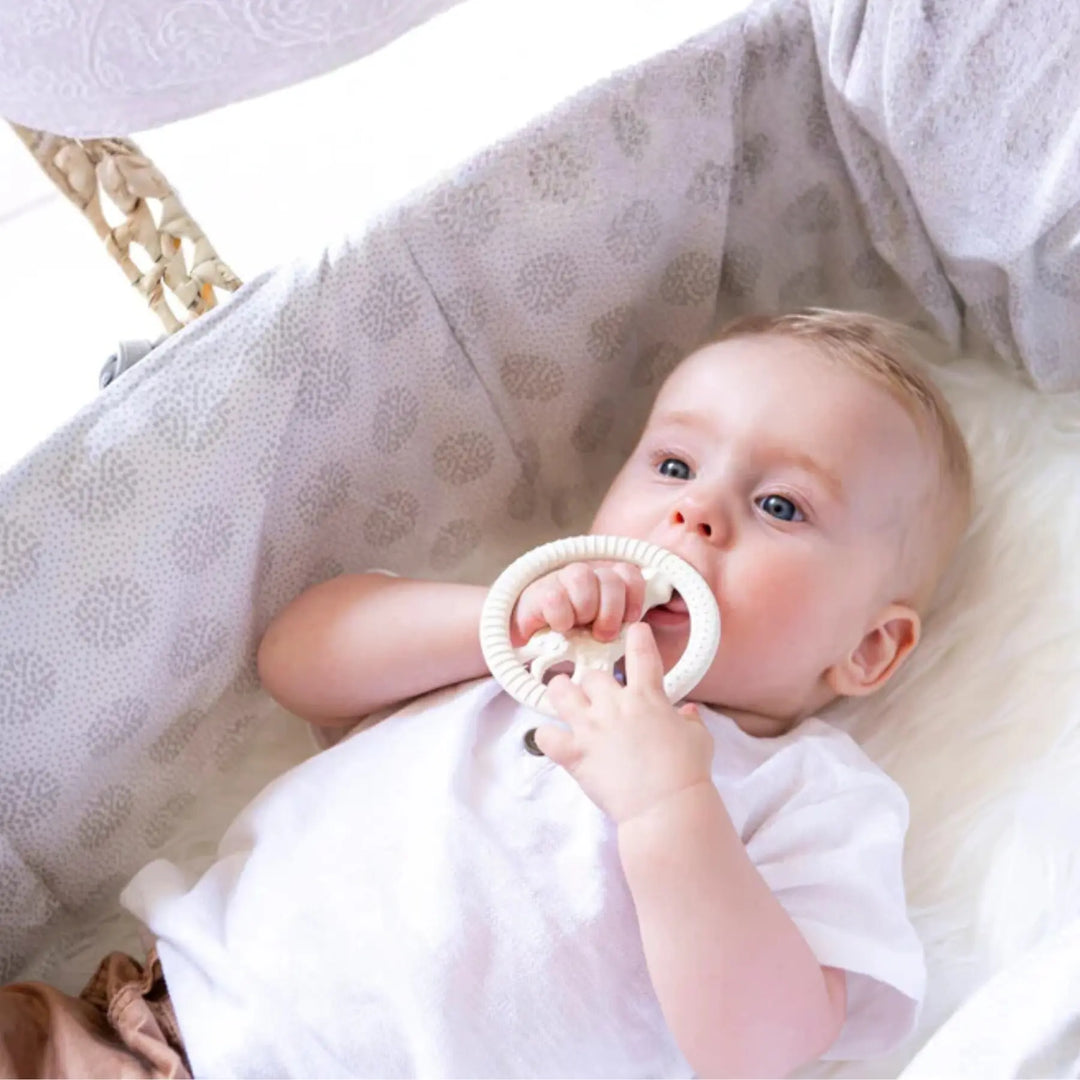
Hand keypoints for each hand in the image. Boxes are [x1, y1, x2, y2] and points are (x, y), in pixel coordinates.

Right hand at [510, 561, 646, 646]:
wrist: (532, 643)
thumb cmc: (575, 640)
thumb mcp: (603, 633)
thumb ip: (624, 625)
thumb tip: (646, 632)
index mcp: (607, 583)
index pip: (630, 574)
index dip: (634, 597)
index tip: (630, 620)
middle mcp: (587, 576)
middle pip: (611, 579)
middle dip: (611, 611)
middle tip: (602, 633)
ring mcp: (562, 580)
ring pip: (583, 578)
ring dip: (585, 609)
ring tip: (578, 628)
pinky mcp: (538, 593)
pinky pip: (556, 598)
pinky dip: (561, 617)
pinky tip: (559, 627)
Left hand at [533, 622, 713, 824]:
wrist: (667, 806)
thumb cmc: (687, 772)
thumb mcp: (698, 739)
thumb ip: (690, 721)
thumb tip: (688, 713)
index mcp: (647, 697)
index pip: (641, 653)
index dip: (637, 637)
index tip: (634, 631)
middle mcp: (614, 705)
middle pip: (592, 674)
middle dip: (593, 682)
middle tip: (598, 695)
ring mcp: (591, 727)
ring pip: (560, 691)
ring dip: (561, 693)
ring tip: (564, 699)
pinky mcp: (575, 753)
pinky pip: (546, 736)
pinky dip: (547, 737)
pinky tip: (553, 740)